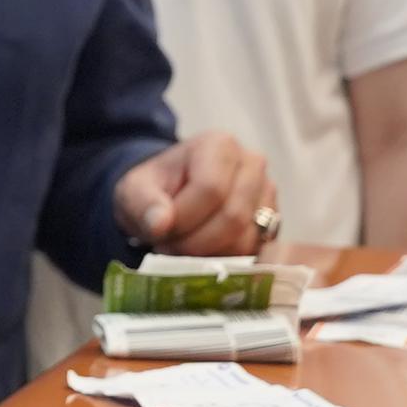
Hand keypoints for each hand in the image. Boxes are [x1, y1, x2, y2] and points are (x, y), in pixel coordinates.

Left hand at [119, 133, 273, 256]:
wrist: (170, 196)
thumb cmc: (154, 189)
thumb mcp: (135, 191)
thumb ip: (143, 204)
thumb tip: (160, 224)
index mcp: (220, 145)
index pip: (211, 190)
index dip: (184, 220)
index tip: (160, 231)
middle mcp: (252, 165)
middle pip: (233, 217)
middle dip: (195, 242)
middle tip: (170, 246)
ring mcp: (267, 194)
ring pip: (245, 239)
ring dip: (208, 255)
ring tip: (183, 247)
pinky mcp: (271, 222)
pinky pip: (253, 253)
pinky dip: (224, 262)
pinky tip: (203, 254)